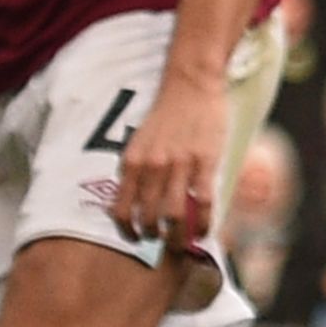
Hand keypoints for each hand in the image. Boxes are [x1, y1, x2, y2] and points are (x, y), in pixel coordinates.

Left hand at [109, 72, 229, 257]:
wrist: (190, 83)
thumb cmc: (167, 113)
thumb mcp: (140, 141)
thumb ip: (138, 168)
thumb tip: (139, 200)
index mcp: (132, 162)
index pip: (121, 209)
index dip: (127, 231)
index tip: (135, 239)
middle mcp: (152, 166)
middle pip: (148, 218)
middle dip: (154, 237)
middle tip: (162, 243)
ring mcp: (179, 165)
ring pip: (174, 216)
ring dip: (177, 237)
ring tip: (182, 243)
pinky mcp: (205, 162)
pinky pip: (203, 203)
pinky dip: (203, 224)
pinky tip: (204, 231)